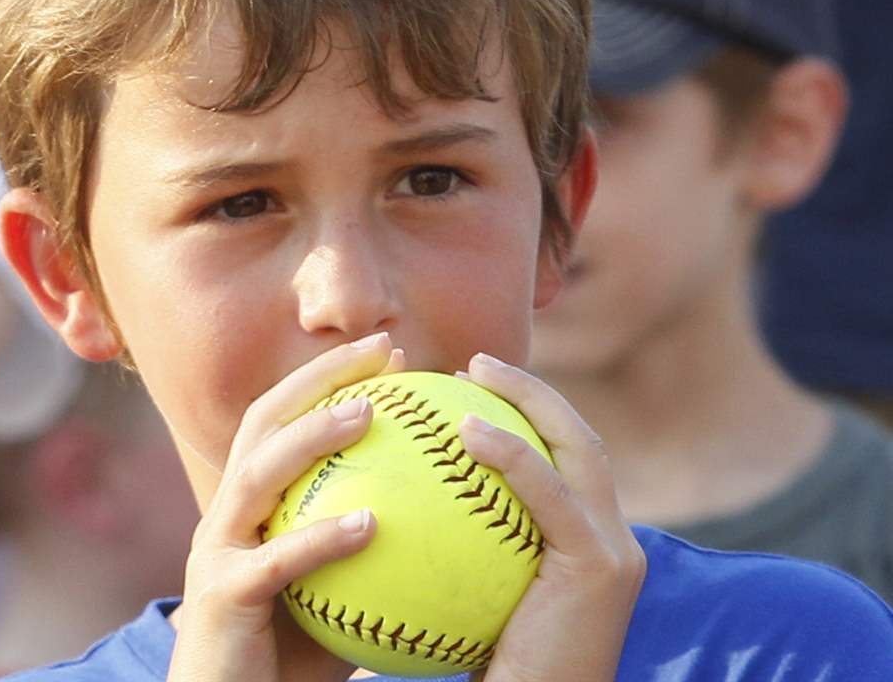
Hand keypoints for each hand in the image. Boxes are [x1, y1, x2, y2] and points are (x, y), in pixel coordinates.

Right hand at [168, 332, 404, 681]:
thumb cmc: (290, 655)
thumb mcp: (337, 589)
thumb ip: (373, 548)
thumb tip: (452, 517)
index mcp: (253, 505)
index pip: (287, 420)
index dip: (333, 378)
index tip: (394, 354)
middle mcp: (227, 514)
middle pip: (264, 421)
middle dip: (320, 377)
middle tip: (383, 352)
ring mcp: (216, 551)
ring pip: (258, 473)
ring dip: (313, 436)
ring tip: (369, 413)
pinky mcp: (221, 596)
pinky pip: (276, 561)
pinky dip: (321, 538)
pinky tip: (372, 524)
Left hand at [458, 354, 645, 681]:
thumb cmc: (491, 675)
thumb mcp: (476, 604)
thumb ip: (465, 553)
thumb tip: (399, 510)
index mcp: (589, 547)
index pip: (566, 462)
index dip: (528, 414)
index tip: (472, 387)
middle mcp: (614, 541)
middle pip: (581, 438)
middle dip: (534, 391)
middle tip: (474, 362)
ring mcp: (614, 553)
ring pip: (578, 448)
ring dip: (528, 400)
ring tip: (472, 372)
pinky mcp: (601, 568)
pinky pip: (550, 493)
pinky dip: (514, 454)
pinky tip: (467, 430)